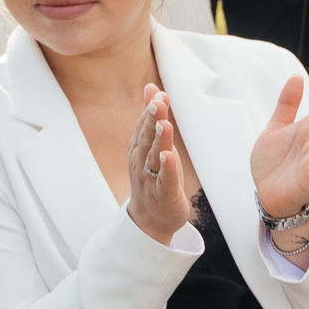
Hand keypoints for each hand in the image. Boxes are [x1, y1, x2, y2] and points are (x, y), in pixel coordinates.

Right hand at [126, 86, 194, 243]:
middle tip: (159, 101)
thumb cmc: (153, 177)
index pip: (144, 125)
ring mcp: (150, 178)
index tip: (157, 92)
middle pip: (147, 137)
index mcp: (139, 148)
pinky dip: (167, 167)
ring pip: (155, 156)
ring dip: (160, 140)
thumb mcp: (151, 145)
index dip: (150, 109)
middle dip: (153, 119)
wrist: (149, 219)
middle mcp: (141, 161)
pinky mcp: (163, 193)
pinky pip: (165, 179)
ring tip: (165, 124)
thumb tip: (151, 88)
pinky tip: (169, 156)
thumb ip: (150, 118)